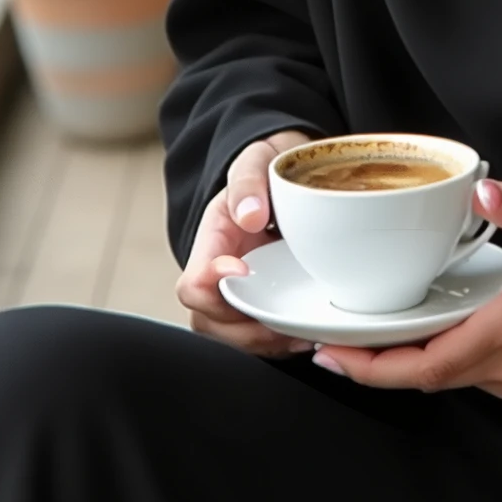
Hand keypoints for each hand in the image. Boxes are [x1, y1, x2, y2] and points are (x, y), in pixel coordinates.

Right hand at [177, 128, 313, 355]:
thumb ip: (249, 181)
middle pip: (210, 323)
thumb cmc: (268, 166)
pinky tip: (307, 332)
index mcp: (213, 240)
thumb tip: (250, 216)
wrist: (290, 173)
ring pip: (233, 337)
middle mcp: (220, 273)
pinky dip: (280, 341)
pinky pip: (259, 336)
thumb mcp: (257, 159)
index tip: (245, 271)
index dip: (213, 287)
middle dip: (245, 330)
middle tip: (284, 320)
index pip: (193, 284)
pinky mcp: (263, 300)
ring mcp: (240, 291)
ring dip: (265, 342)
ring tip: (301, 332)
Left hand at [312, 178, 501, 398]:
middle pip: (423, 378)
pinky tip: (412, 334)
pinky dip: (427, 359)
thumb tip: (485, 192)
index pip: (426, 365)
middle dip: (372, 368)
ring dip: (398, 365)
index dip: (375, 367)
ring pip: (441, 378)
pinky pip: (460, 372)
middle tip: (328, 347)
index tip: (336, 354)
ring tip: (359, 340)